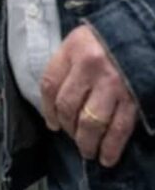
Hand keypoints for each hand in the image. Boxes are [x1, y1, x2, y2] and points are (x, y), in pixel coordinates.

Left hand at [39, 25, 137, 167]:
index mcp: (73, 50)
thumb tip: (55, 102)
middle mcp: (91, 67)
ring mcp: (114, 84)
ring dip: (86, 142)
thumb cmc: (108, 39)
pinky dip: (111, 147)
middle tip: (70, 137)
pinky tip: (106, 157)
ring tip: (86, 151)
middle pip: (68, 107)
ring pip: (91, 122)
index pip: (49, 84)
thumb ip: (67, 66)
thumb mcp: (80, 41)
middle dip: (67, 128)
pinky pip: (119, 128)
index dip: (47, 109)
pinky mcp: (134, 98)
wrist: (143, 32)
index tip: (50, 122)